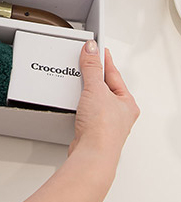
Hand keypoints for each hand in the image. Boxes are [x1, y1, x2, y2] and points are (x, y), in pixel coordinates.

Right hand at [69, 41, 139, 158]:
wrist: (92, 153)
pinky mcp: (93, 128)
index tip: (96, 48)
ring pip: (95, 98)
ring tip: (77, 80)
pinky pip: (87, 108)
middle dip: (93, 74)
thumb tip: (91, 49)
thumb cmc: (103, 128)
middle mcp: (120, 112)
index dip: (103, 59)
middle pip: (104, 85)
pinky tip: (74, 101)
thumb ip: (92, 67)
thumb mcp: (95, 89)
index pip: (113, 73)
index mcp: (127, 102)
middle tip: (84, 61)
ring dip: (85, 89)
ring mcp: (106, 121)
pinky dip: (80, 102)